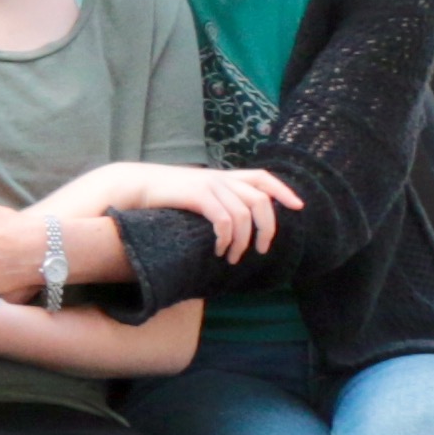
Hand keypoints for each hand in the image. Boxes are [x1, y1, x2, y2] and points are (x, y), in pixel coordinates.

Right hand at [90, 159, 301, 260]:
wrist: (135, 185)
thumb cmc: (164, 196)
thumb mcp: (196, 195)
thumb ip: (216, 201)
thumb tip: (234, 223)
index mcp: (224, 177)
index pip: (263, 178)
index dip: (283, 191)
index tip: (299, 207)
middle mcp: (221, 178)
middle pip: (260, 200)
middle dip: (267, 228)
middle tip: (262, 250)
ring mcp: (209, 185)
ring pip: (244, 214)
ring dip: (242, 241)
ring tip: (233, 258)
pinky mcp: (197, 195)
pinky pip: (223, 218)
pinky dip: (226, 238)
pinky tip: (219, 250)